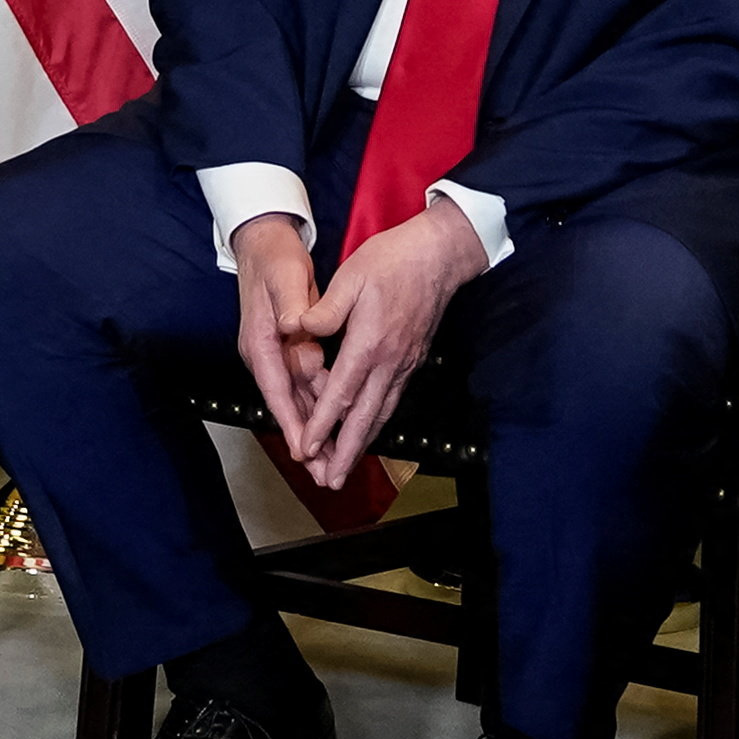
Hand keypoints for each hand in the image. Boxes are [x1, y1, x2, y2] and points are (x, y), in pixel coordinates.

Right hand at [226, 215, 329, 450]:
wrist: (264, 243)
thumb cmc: (274, 260)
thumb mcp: (284, 276)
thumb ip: (291, 302)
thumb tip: (295, 325)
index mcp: (260, 342)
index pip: (276, 389)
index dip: (291, 421)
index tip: (304, 450)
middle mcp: (265, 355)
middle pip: (287, 406)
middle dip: (306, 441)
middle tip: (326, 472)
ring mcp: (276, 355)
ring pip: (299, 401)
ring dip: (316, 431)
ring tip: (337, 461)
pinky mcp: (288, 351)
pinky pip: (306, 387)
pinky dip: (321, 407)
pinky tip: (338, 426)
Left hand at [281, 208, 483, 488]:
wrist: (440, 255)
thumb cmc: (392, 260)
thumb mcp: (351, 276)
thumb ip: (325, 309)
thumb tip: (297, 328)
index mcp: (369, 344)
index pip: (341, 394)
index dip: (322, 425)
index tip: (306, 449)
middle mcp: (389, 362)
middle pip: (365, 417)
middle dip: (346, 453)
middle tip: (330, 482)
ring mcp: (404, 363)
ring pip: (381, 413)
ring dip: (364, 444)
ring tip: (347, 468)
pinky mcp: (413, 360)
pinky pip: (392, 399)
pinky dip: (378, 421)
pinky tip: (369, 430)